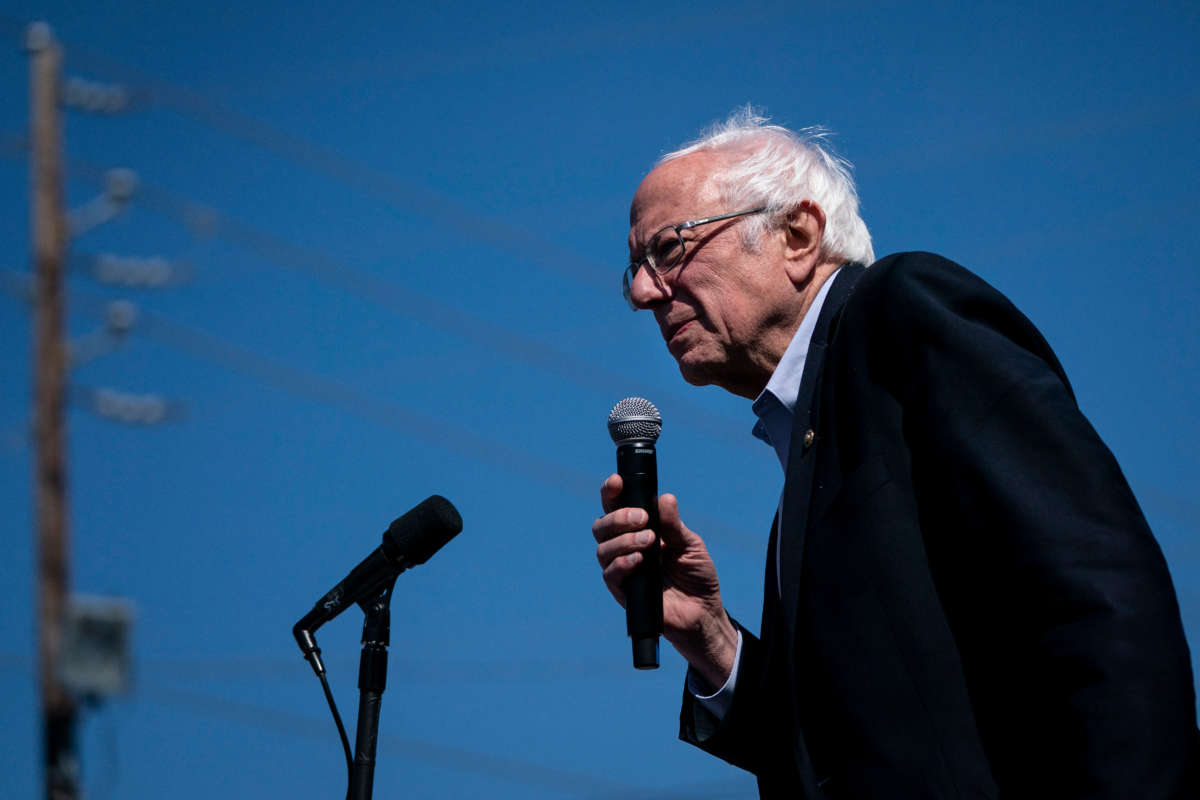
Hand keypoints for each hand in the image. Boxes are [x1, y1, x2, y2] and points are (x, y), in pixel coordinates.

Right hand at [592, 474, 738, 688]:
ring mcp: (622, 569)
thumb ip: (674, 524)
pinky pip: (611, 574)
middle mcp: (625, 547)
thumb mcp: (690, 544)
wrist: (703, 611)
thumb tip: (665, 498)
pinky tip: (639, 560)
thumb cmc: (696, 574)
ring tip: (650, 541)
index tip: (618, 481)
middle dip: (618, 517)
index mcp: (639, 530)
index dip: (611, 492)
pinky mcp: (623, 592)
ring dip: (624, 540)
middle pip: (602, 526)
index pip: (616, 507)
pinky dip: (622, 563)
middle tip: (643, 518)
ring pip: (603, 548)